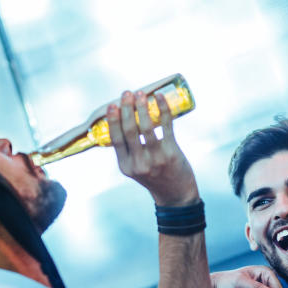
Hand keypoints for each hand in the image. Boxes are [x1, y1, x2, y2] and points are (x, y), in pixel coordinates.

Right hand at [107, 90, 198, 205]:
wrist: (176, 195)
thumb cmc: (154, 176)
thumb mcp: (135, 167)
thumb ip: (129, 149)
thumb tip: (124, 118)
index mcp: (126, 166)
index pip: (116, 139)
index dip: (113, 120)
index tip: (112, 105)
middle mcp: (139, 164)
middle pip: (130, 130)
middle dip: (127, 109)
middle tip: (126, 93)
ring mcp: (156, 159)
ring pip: (146, 128)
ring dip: (143, 107)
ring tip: (141, 93)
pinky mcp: (171, 153)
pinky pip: (166, 127)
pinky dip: (163, 109)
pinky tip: (160, 97)